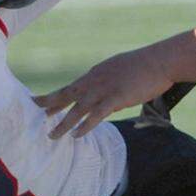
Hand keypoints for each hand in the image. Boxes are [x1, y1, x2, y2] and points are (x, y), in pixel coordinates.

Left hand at [33, 45, 172, 138]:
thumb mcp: (121, 72)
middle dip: (49, 105)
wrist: (162, 60)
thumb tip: (105, 100)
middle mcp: (95, 80)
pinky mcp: (116, 97)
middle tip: (34, 114)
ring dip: (63, 124)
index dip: (55, 97)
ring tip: (52, 136)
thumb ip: (109, 84)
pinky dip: (85, 126)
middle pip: (66, 95)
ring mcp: (104, 89)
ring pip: (77, 109)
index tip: (41, 104)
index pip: (71, 88)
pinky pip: (96, 114)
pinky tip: (76, 135)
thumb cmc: (146, 66)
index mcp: (96, 74)